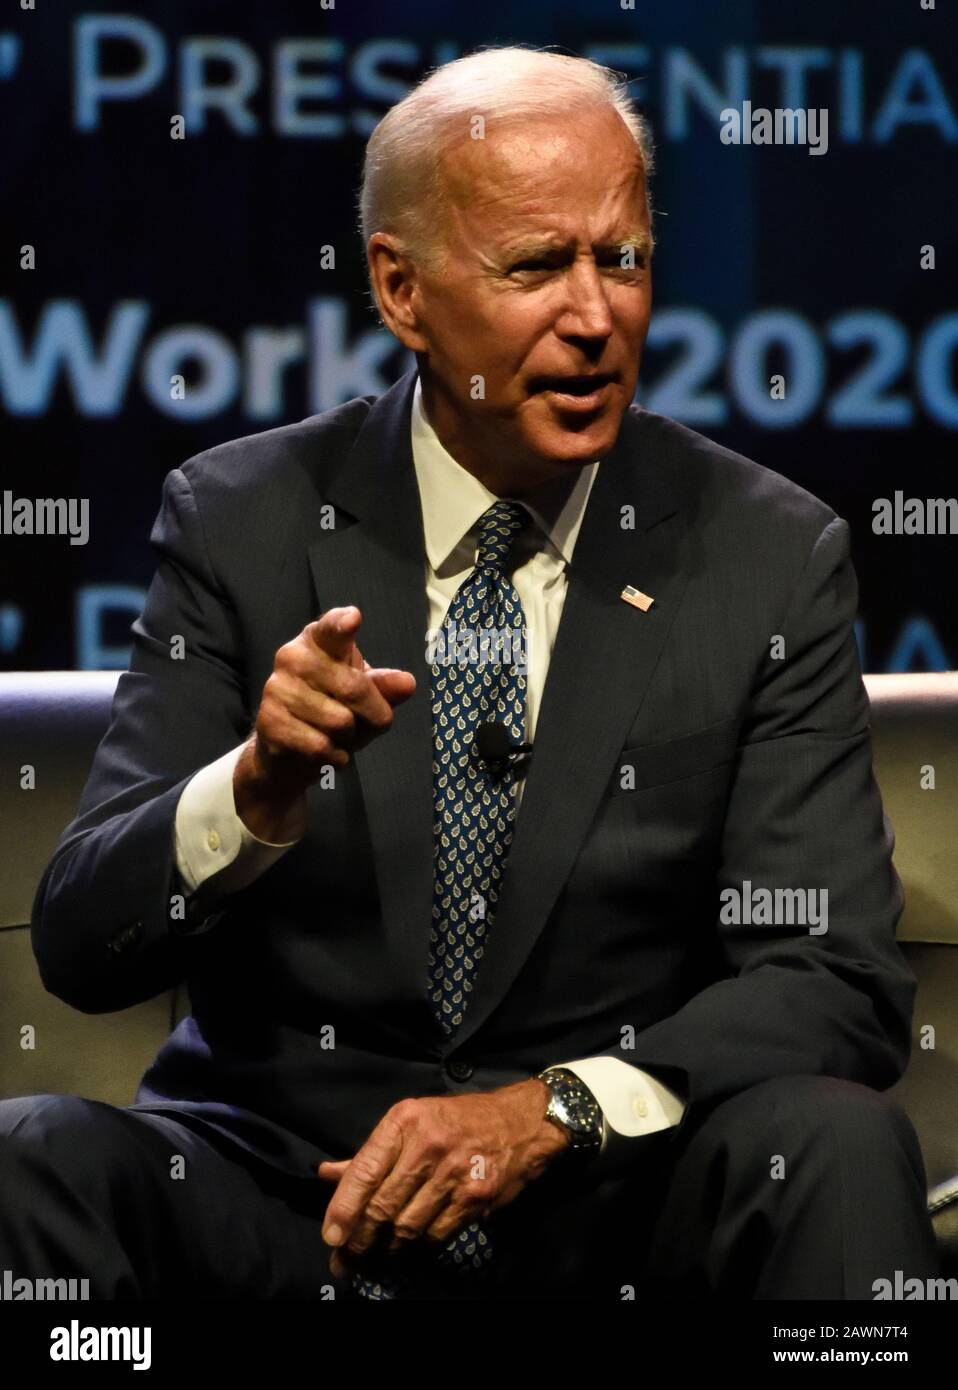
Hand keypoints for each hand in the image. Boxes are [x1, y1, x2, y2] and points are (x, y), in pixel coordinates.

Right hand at [233, 605, 414, 841]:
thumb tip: (407, 683)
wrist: (289, 750)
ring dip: (350, 738)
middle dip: (373, 715)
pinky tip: (326, 751)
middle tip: (365, 721)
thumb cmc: (333, 710)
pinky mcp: (269, 722)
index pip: (331, 628)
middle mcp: (293, 657)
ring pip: (340, 722)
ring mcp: (277, 688)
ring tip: (337, 735)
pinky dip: (334, 756)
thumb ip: (384, 687)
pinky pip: (321, 746)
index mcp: (318, 640)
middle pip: (354, 688)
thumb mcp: (365, 696)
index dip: (342, 624)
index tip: (353, 619)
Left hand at [316, 1079, 568, 1280]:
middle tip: (346, 1261)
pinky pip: (436, 1235)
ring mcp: (454, 1172)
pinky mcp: (476, 1197)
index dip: (342, 1209)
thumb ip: (370, 1154)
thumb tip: (327, 1174)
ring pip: (407, 1226)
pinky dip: (418, 1249)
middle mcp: (427, 1145)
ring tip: (372, 1261)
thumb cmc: (460, 1121)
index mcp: (404, 1121)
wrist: (522, 1122)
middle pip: (383, 1206)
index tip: (331, 1237)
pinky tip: (407, 1253)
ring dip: (386, 1251)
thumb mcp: (412, 1122)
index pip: (364, 1171)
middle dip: (359, 1240)